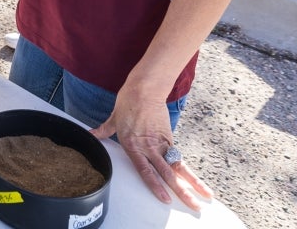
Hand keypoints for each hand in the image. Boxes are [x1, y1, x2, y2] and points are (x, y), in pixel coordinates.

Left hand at [92, 92, 211, 211]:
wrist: (144, 89)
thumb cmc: (128, 102)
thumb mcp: (114, 118)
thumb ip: (103, 131)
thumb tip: (90, 135)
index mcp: (133, 145)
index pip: (146, 171)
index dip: (156, 186)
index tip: (165, 199)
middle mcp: (149, 148)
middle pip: (167, 173)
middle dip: (181, 192)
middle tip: (193, 207)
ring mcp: (161, 143)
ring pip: (179, 168)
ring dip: (192, 183)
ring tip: (205, 196)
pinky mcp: (169, 138)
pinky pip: (179, 158)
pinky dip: (188, 171)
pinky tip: (199, 183)